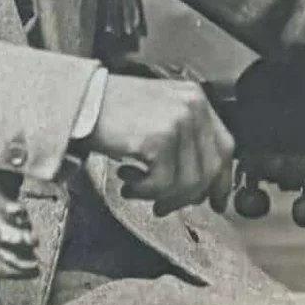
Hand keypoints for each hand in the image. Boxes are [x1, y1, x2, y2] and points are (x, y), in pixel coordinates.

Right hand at [89, 71, 237, 212]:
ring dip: (161, 195)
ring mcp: (178, 122)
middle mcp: (192, 107)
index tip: (216, 200)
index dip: (222, 179)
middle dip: (188, 196)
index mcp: (195, 98)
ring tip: (137, 189)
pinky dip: (144, 190)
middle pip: (209, 169)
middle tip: (166, 206)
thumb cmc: (111, 110)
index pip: (225, 146)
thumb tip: (198, 183)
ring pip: (188, 182)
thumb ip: (183, 140)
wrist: (79, 101)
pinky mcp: (159, 139)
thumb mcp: (157, 114)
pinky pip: (163, 183)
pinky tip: (127, 179)